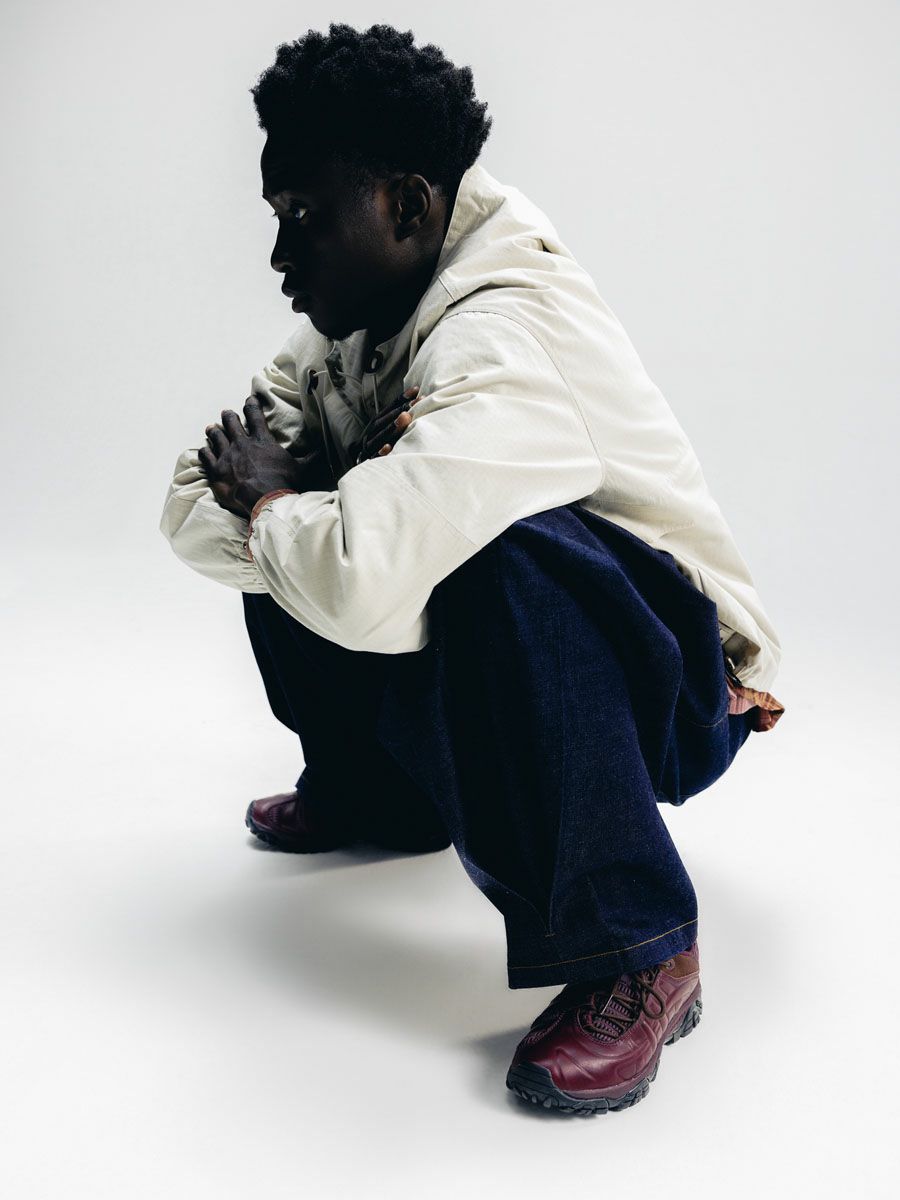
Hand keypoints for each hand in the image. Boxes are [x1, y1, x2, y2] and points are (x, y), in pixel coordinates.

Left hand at [198, 396, 331, 518]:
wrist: (265, 500)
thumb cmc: (284, 484)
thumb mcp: (303, 468)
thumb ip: (312, 457)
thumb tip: (325, 449)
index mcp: (262, 441)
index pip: (255, 416)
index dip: (251, 405)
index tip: (249, 400)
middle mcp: (242, 444)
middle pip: (231, 422)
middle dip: (228, 416)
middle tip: (227, 413)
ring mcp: (227, 456)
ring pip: (216, 436)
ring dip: (214, 431)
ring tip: (211, 427)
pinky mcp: (216, 470)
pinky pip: (206, 455)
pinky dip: (205, 450)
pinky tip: (205, 449)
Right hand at [355, 386, 422, 464]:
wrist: (357, 454)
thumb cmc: (376, 438)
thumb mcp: (383, 424)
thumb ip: (396, 413)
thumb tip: (415, 397)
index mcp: (378, 420)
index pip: (392, 406)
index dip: (404, 398)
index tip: (417, 391)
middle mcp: (374, 429)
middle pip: (388, 418)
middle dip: (402, 409)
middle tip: (417, 403)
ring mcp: (370, 442)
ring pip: (382, 434)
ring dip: (393, 426)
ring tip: (405, 417)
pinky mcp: (369, 456)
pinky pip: (375, 454)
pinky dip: (381, 451)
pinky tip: (388, 447)